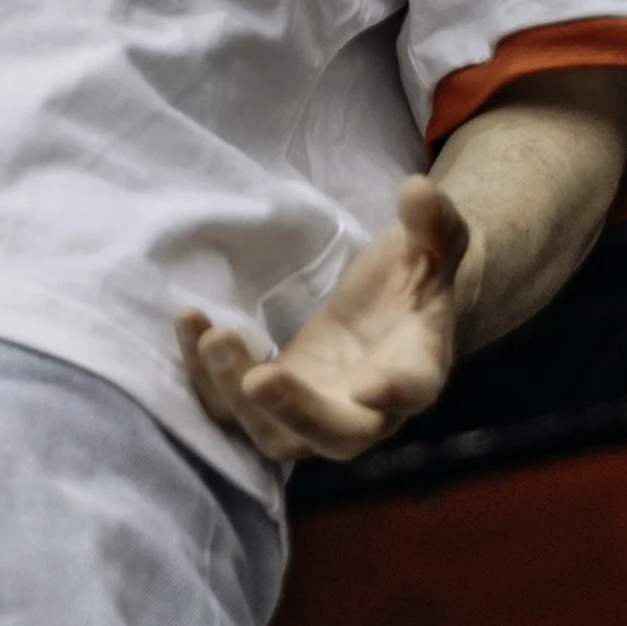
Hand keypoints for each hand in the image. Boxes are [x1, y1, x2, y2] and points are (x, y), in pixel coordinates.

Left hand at [178, 173, 473, 466]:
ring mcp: (318, 411)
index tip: (370, 387)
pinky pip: (237, 407)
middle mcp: (370, 408)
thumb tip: (417, 189)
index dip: (395, 393)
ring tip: (212, 336)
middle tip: (258, 378)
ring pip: (278, 435)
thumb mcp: (434, 241)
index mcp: (418, 364)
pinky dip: (208, 378)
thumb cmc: (419, 275)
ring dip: (237, 397)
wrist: (395, 308)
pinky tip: (191, 325)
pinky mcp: (277, 400)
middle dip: (295, 412)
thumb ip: (433, 222)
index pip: (414, 387)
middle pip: (337, 436)